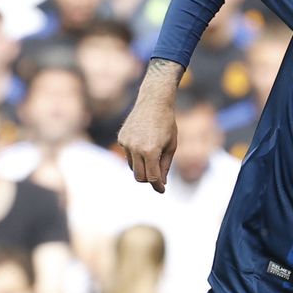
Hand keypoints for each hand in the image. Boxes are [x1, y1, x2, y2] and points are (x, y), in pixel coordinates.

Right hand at [117, 70, 179, 192]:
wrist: (154, 101)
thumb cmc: (167, 124)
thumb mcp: (171, 146)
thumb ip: (165, 166)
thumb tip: (161, 182)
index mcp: (150, 151)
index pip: (152, 178)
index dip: (157, 186)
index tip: (162, 190)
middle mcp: (135, 148)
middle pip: (139, 177)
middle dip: (148, 180)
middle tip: (158, 178)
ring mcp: (126, 143)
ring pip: (133, 167)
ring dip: (143, 168)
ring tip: (153, 157)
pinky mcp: (121, 138)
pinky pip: (128, 155)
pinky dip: (136, 156)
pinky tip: (144, 144)